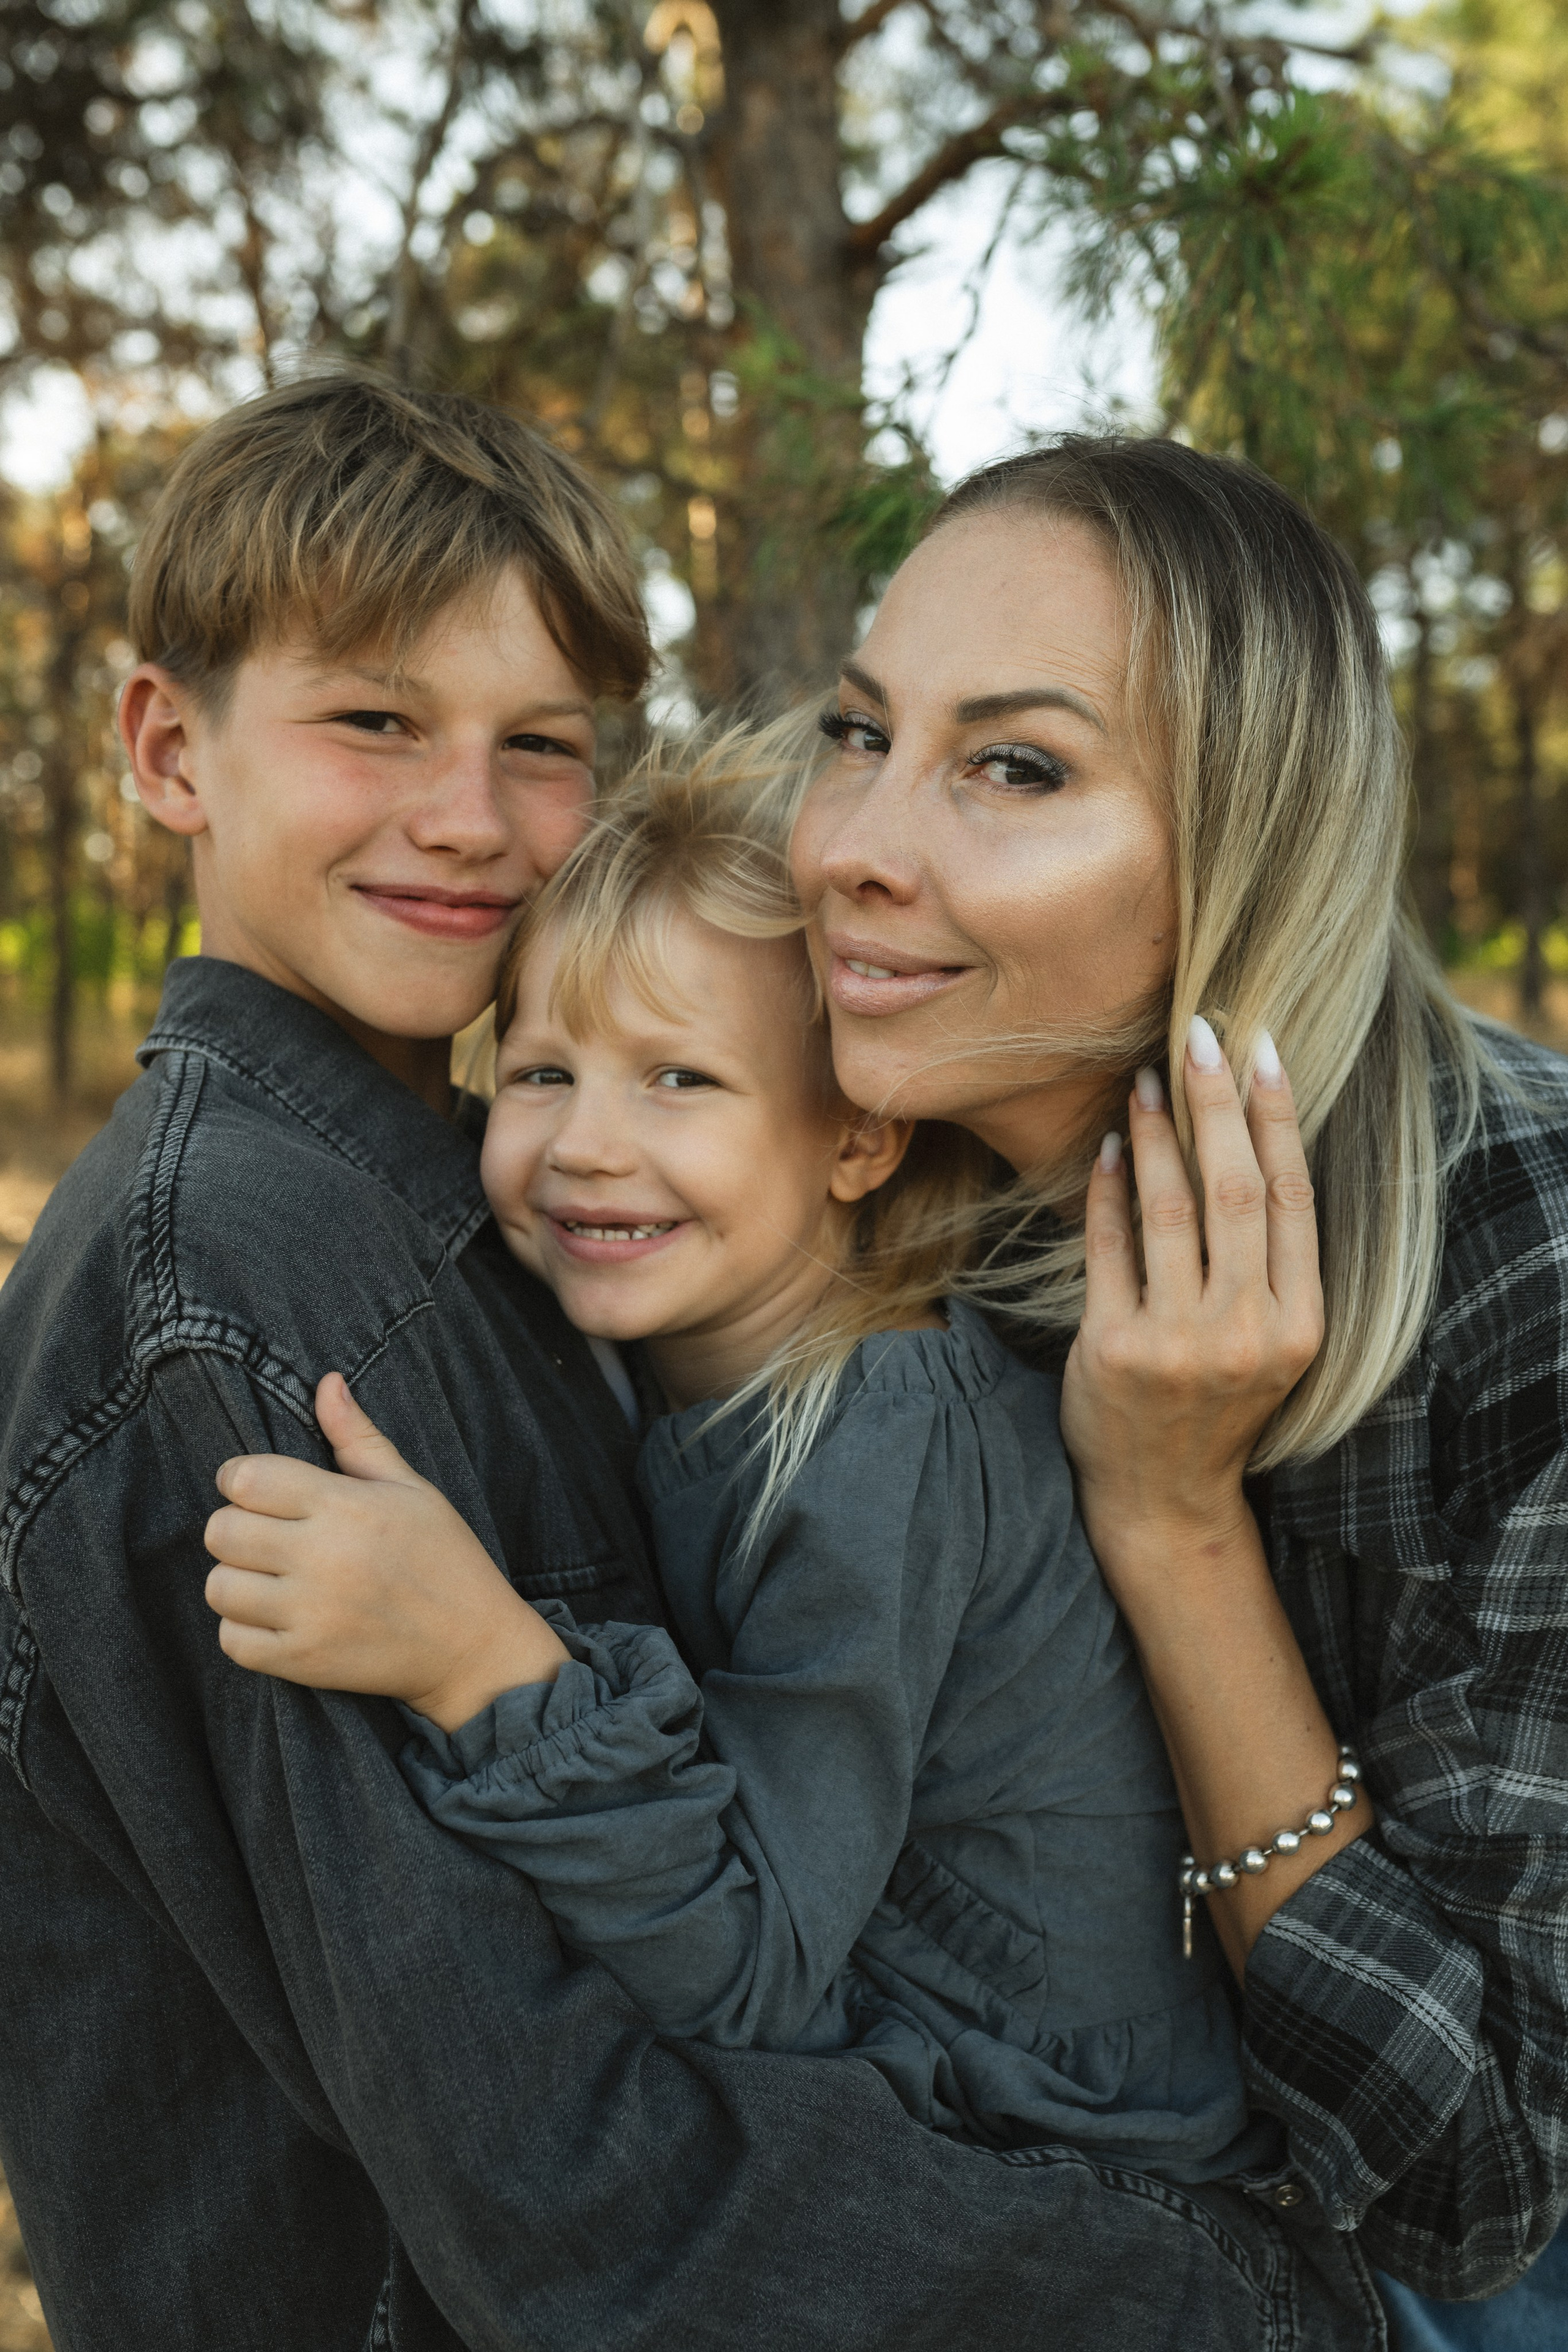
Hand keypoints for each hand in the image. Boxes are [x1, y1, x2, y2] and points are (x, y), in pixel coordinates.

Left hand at [203, 1374, 568, 1731]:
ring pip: (219, 1588)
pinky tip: (277, 1617)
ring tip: (270, 1579)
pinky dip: (244, 1630)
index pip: (247, 1478)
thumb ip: (359, 1438)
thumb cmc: (444, 1558)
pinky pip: (232, 1641)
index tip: (258, 1490)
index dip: (240, 1479)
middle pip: (221, 1531)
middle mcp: (323, 1558)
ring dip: (237, 1581)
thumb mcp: (412, 1488)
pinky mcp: (303, 1662)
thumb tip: (327, 1382)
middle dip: (235, 1528)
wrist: (474, 1647)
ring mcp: (311, 1614)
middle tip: (266, 1536)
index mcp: (347, 1507)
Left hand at [1060, 1018, 1322, 1591]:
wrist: (1164, 1498)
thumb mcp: (1267, 1339)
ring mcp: (1180, 1341)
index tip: (1262, 1050)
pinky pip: (1109, 1246)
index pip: (1292, 1197)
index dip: (1276, 1118)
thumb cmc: (1216, 1404)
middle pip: (1235, 1188)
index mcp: (1300, 1323)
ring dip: (1153, 1133)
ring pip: (1169, 1207)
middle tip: (1199, 1034)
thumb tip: (1238, 1140)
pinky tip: (1105, 1149)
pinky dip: (1106, 1190)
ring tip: (1143, 1082)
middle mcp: (1248, 1330)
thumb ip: (1263, 1260)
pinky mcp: (1116, 1348)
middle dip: (1216, 1102)